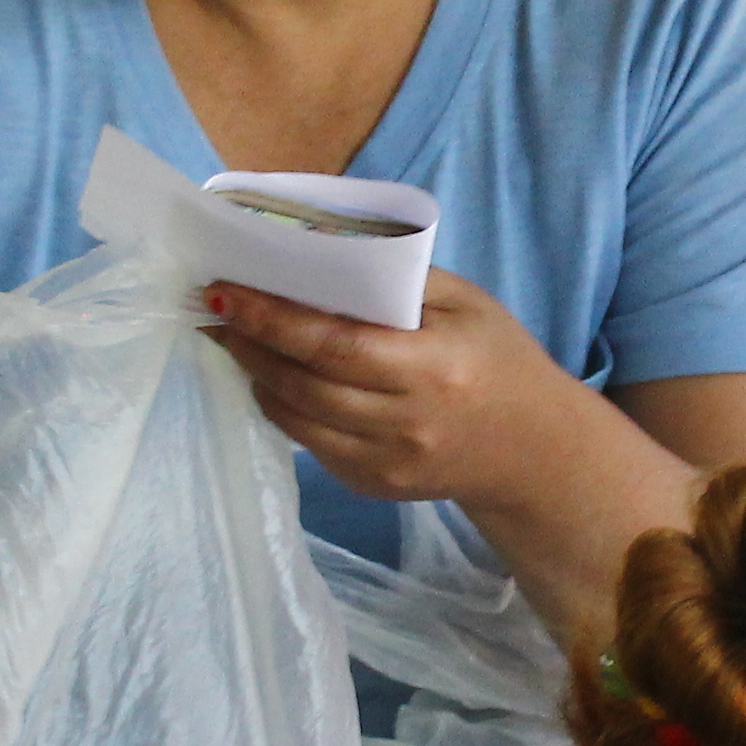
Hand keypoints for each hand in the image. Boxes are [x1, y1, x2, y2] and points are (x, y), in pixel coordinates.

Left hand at [201, 271, 601, 514]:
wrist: (532, 450)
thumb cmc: (498, 359)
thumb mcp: (464, 304)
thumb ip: (397, 282)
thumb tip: (315, 260)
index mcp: (432, 366)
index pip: (332, 343)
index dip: (272, 319)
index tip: (226, 291)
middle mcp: (406, 421)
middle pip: (304, 382)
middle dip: (249, 342)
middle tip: (213, 307)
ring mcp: (387, 461)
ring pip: (297, 417)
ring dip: (255, 375)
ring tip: (231, 338)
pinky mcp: (373, 485)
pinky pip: (310, 443)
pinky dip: (282, 407)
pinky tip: (269, 378)